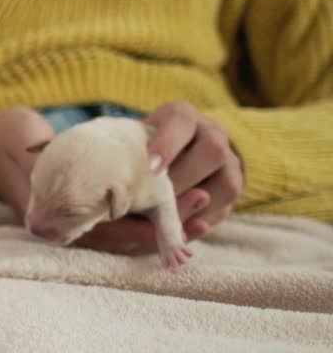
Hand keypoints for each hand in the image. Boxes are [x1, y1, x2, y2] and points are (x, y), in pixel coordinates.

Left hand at [75, 102, 240, 254]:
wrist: (154, 168)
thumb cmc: (127, 162)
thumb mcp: (122, 164)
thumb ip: (124, 188)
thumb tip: (159, 228)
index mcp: (179, 118)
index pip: (180, 119)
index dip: (167, 143)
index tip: (150, 168)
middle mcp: (210, 133)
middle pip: (212, 151)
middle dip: (181, 183)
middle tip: (151, 203)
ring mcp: (228, 161)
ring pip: (226, 183)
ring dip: (190, 208)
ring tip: (160, 222)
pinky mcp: (230, 189)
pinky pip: (223, 210)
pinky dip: (195, 226)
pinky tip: (172, 234)